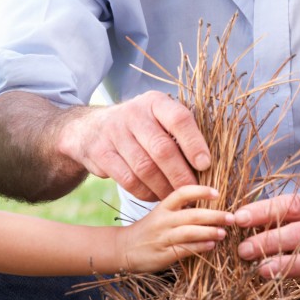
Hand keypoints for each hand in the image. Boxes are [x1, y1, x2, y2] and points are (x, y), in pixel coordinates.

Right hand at [58, 91, 211, 200]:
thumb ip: (180, 133)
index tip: (205, 164)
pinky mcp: (100, 154)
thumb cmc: (140, 126)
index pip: (179, 119)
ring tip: (176, 197)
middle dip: (181, 174)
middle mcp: (133, 114)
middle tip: (195, 190)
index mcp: (155, 102)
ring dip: (164, 188)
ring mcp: (114, 133)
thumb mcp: (158, 118)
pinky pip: (128, 180)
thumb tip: (209, 164)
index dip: (194, 143)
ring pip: (145, 168)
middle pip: (162, 149)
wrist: (90, 128)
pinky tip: (156, 196)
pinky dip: (145, 193)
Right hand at [117, 184, 234, 272]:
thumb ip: (181, 209)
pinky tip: (212, 245)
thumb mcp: (161, 213)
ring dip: (210, 232)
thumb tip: (211, 206)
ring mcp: (163, 238)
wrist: (123, 249)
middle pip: (192, 214)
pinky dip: (200, 247)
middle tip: (231, 217)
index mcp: (163, 207)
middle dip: (214, 215)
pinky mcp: (164, 254)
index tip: (217, 192)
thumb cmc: (148, 229)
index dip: (200, 191)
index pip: (182, 193)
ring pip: (189, 232)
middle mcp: (163, 220)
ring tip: (224, 233)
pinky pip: (185, 250)